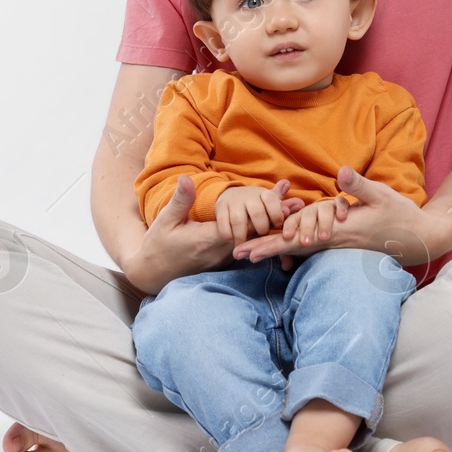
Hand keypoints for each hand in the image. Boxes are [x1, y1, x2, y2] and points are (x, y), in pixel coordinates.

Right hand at [126, 176, 305, 293]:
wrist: (153, 272)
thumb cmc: (158, 245)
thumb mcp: (165, 220)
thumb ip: (181, 200)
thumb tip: (187, 178)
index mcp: (206, 239)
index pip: (241, 226)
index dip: (262, 213)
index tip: (282, 200)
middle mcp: (219, 252)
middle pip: (253, 235)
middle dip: (275, 220)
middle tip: (299, 205)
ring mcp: (221, 259)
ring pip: (252, 243)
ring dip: (271, 229)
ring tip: (294, 213)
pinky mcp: (221, 261)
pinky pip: (245, 249)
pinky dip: (259, 237)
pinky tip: (275, 227)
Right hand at [214, 179, 302, 243]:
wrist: (231, 196)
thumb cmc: (257, 205)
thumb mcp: (271, 204)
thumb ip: (284, 206)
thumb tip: (301, 204)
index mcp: (263, 194)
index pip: (272, 201)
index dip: (277, 214)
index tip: (278, 224)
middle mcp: (248, 195)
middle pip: (257, 213)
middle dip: (261, 228)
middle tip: (261, 235)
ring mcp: (233, 202)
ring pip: (239, 221)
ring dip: (243, 236)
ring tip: (246, 244)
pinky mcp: (220, 209)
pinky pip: (224, 226)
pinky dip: (229, 236)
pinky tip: (233, 240)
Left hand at [231, 166, 436, 264]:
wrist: (418, 237)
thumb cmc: (401, 215)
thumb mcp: (383, 196)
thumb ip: (360, 186)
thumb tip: (341, 173)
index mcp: (339, 231)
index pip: (297, 240)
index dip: (271, 244)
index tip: (249, 249)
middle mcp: (334, 241)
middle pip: (292, 248)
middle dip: (265, 250)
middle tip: (237, 254)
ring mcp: (338, 244)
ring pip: (300, 249)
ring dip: (275, 251)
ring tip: (251, 254)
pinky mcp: (343, 243)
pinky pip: (312, 248)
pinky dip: (294, 248)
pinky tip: (283, 248)